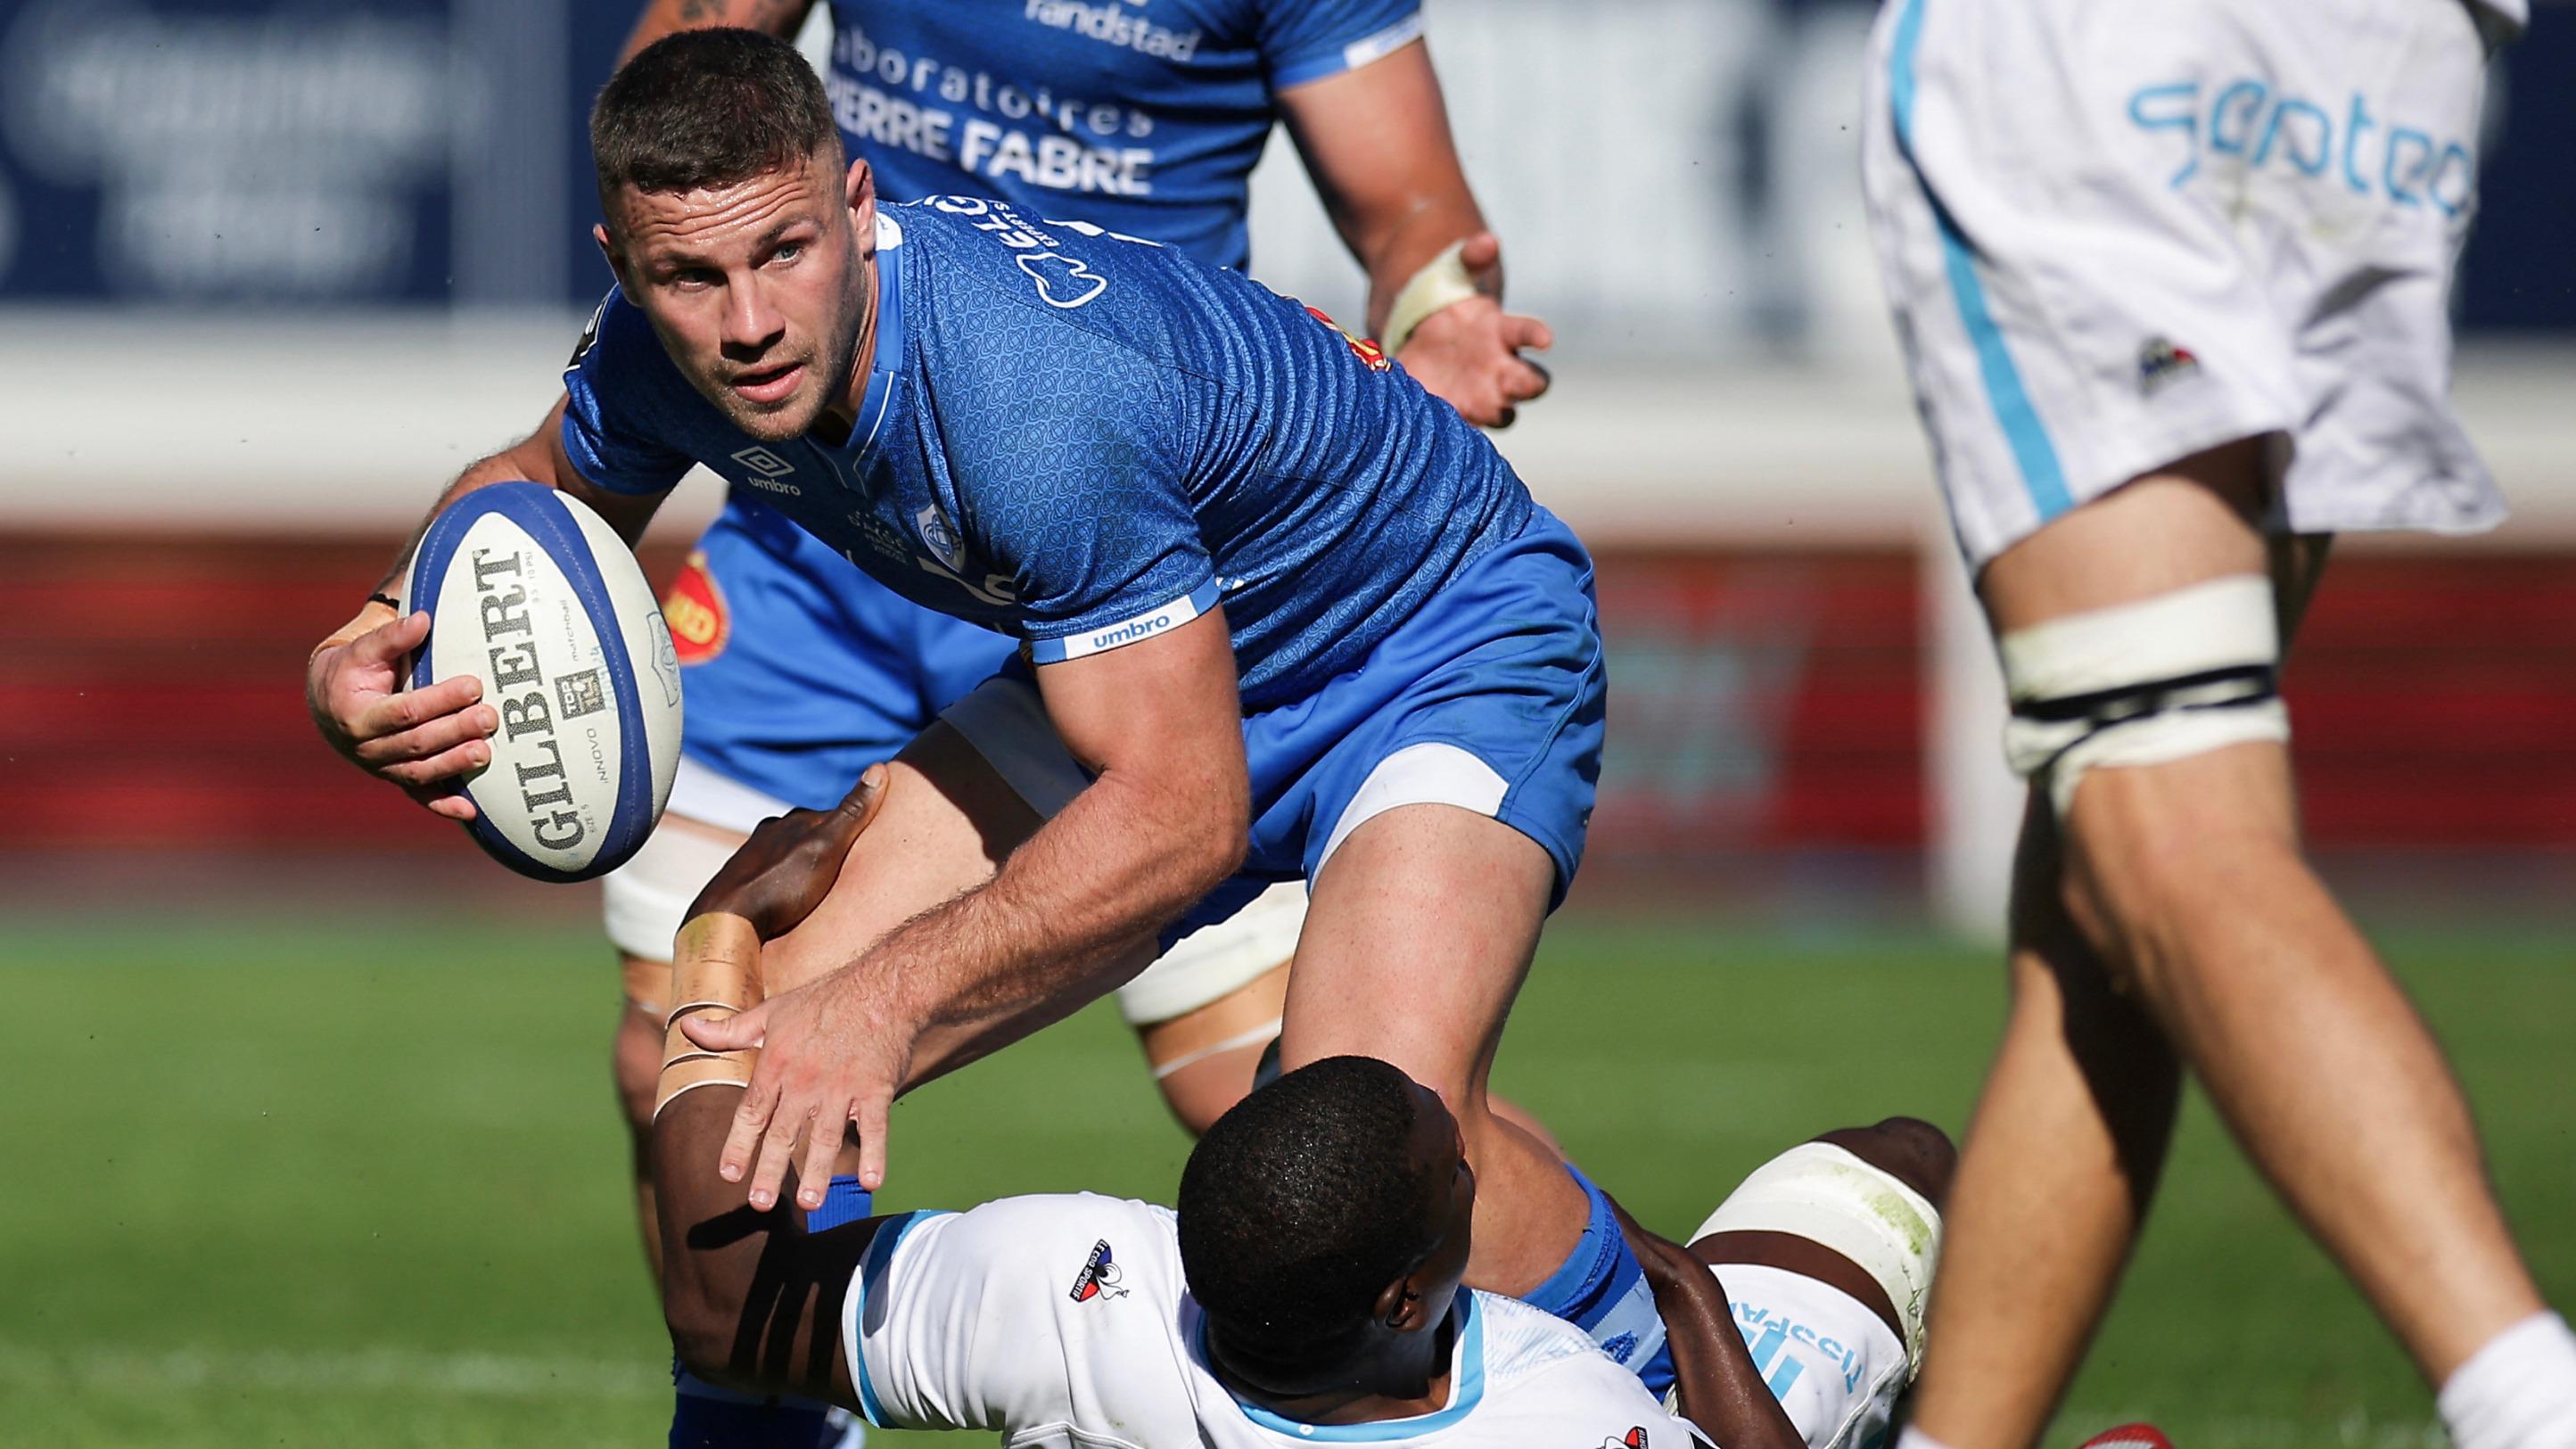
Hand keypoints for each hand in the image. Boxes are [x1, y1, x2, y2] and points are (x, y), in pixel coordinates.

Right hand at [305, 607, 493, 821]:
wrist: (329, 702)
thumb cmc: (353, 669)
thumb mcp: (364, 649)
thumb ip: (392, 636)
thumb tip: (423, 620)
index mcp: (357, 714)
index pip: (404, 710)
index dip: (439, 700)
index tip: (473, 685)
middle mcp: (366, 747)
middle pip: (417, 743)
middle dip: (456, 731)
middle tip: (490, 717)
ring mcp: (381, 767)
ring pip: (421, 772)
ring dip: (455, 765)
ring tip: (487, 753)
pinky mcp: (395, 778)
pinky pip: (420, 796)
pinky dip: (445, 806)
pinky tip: (471, 812)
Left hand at [681, 957, 915, 1207]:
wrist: (882, 987)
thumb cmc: (825, 998)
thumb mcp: (771, 1011)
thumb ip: (730, 1030)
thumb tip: (687, 1028)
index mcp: (777, 1064)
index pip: (751, 1112)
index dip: (738, 1145)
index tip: (728, 1174)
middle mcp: (806, 1081)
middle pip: (783, 1134)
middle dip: (770, 1171)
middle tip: (761, 1203)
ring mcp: (842, 1088)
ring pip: (825, 1138)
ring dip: (818, 1172)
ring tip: (811, 1203)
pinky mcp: (876, 1090)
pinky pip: (874, 1128)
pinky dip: (874, 1155)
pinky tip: (870, 1183)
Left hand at [685, 765, 890, 939]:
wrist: (727, 920)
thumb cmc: (782, 886)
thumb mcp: (827, 847)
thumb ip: (852, 812)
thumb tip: (879, 767)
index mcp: (794, 822)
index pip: (832, 817)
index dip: (851, 829)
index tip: (866, 842)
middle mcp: (770, 833)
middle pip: (806, 835)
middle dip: (823, 846)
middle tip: (843, 868)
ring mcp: (752, 857)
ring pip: (784, 855)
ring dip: (799, 866)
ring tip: (815, 887)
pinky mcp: (738, 882)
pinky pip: (768, 876)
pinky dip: (780, 883)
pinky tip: (784, 899)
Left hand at [1394, 233, 1552, 428]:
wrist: (1417, 330)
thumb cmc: (1446, 298)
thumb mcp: (1453, 270)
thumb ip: (1469, 256)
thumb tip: (1486, 241)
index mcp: (1502, 331)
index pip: (1528, 333)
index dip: (1537, 335)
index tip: (1545, 338)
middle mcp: (1499, 367)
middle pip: (1528, 384)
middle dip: (1523, 386)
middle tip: (1508, 384)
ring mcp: (1478, 393)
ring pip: (1501, 413)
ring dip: (1492, 414)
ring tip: (1473, 410)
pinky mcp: (1452, 412)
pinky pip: (1461, 426)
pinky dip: (1453, 426)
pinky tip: (1437, 422)